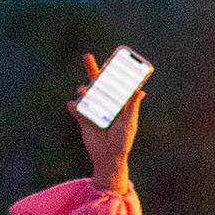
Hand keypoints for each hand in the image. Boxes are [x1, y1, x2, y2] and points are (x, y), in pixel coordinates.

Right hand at [68, 52, 141, 191]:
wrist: (108, 159)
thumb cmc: (123, 141)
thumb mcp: (129, 123)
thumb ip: (132, 106)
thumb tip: (140, 90)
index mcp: (119, 102)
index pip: (116, 83)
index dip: (113, 71)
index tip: (112, 58)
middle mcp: (106, 103)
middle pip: (98, 83)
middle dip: (92, 70)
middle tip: (87, 56)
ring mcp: (94, 110)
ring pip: (86, 94)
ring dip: (84, 90)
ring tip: (83, 89)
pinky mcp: (83, 120)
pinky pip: (77, 109)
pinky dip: (74, 106)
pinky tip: (73, 104)